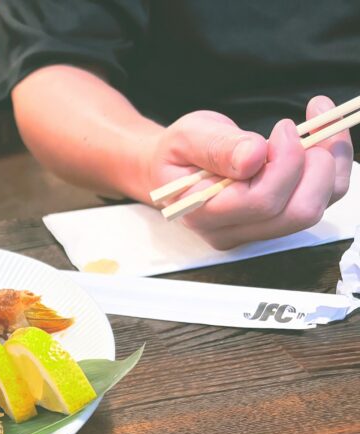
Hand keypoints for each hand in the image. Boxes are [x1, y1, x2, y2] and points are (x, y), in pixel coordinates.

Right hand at [147, 97, 352, 249]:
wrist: (173, 170)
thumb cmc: (179, 152)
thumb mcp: (187, 137)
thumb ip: (217, 146)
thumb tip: (254, 156)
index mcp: (204, 213)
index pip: (260, 202)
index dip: (285, 162)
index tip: (284, 126)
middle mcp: (232, 231)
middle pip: (296, 213)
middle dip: (315, 166)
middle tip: (304, 129)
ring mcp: (256, 230)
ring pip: (314, 209)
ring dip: (331, 164)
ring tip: (319, 126)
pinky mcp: (277, 220)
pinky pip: (322, 201)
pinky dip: (336, 166)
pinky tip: (326, 139)